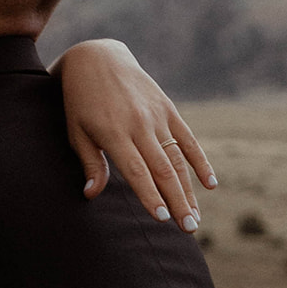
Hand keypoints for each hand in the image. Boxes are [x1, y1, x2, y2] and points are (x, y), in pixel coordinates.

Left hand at [52, 40, 215, 231]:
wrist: (97, 58)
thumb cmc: (80, 101)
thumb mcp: (76, 131)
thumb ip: (90, 163)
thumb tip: (91, 195)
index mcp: (114, 133)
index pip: (137, 171)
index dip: (150, 196)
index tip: (162, 219)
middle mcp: (139, 125)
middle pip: (163, 169)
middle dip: (177, 201)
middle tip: (189, 229)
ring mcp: (157, 116)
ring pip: (178, 158)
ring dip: (189, 190)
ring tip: (195, 217)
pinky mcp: (168, 108)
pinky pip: (188, 139)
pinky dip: (200, 161)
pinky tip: (210, 184)